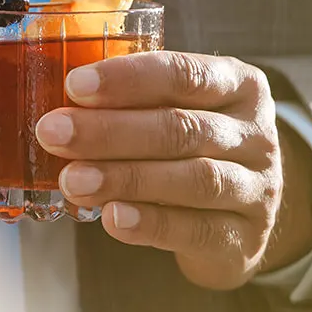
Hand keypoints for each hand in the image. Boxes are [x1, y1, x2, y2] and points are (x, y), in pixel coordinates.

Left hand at [34, 52, 311, 289]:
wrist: (243, 218)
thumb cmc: (194, 151)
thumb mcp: (179, 112)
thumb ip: (134, 101)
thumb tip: (59, 98)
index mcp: (239, 86)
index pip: (185, 74)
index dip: (129, 79)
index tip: (75, 86)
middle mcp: (256, 134)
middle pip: (182, 128)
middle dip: (110, 130)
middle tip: (54, 133)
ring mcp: (257, 188)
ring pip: (193, 178)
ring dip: (126, 178)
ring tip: (73, 180)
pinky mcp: (244, 237)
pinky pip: (195, 229)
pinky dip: (151, 224)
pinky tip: (112, 218)